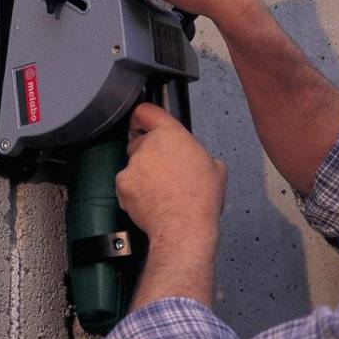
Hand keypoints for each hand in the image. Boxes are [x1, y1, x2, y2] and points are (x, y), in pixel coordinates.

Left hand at [115, 103, 226, 252]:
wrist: (183, 226)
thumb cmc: (200, 199)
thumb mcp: (216, 169)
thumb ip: (202, 156)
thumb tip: (203, 162)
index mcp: (170, 134)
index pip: (146, 111)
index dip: (142, 117)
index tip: (141, 121)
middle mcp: (148, 145)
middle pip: (139, 142)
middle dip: (148, 154)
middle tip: (164, 171)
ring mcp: (133, 165)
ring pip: (133, 165)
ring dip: (142, 174)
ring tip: (160, 191)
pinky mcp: (123, 184)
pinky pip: (125, 184)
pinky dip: (133, 191)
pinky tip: (150, 200)